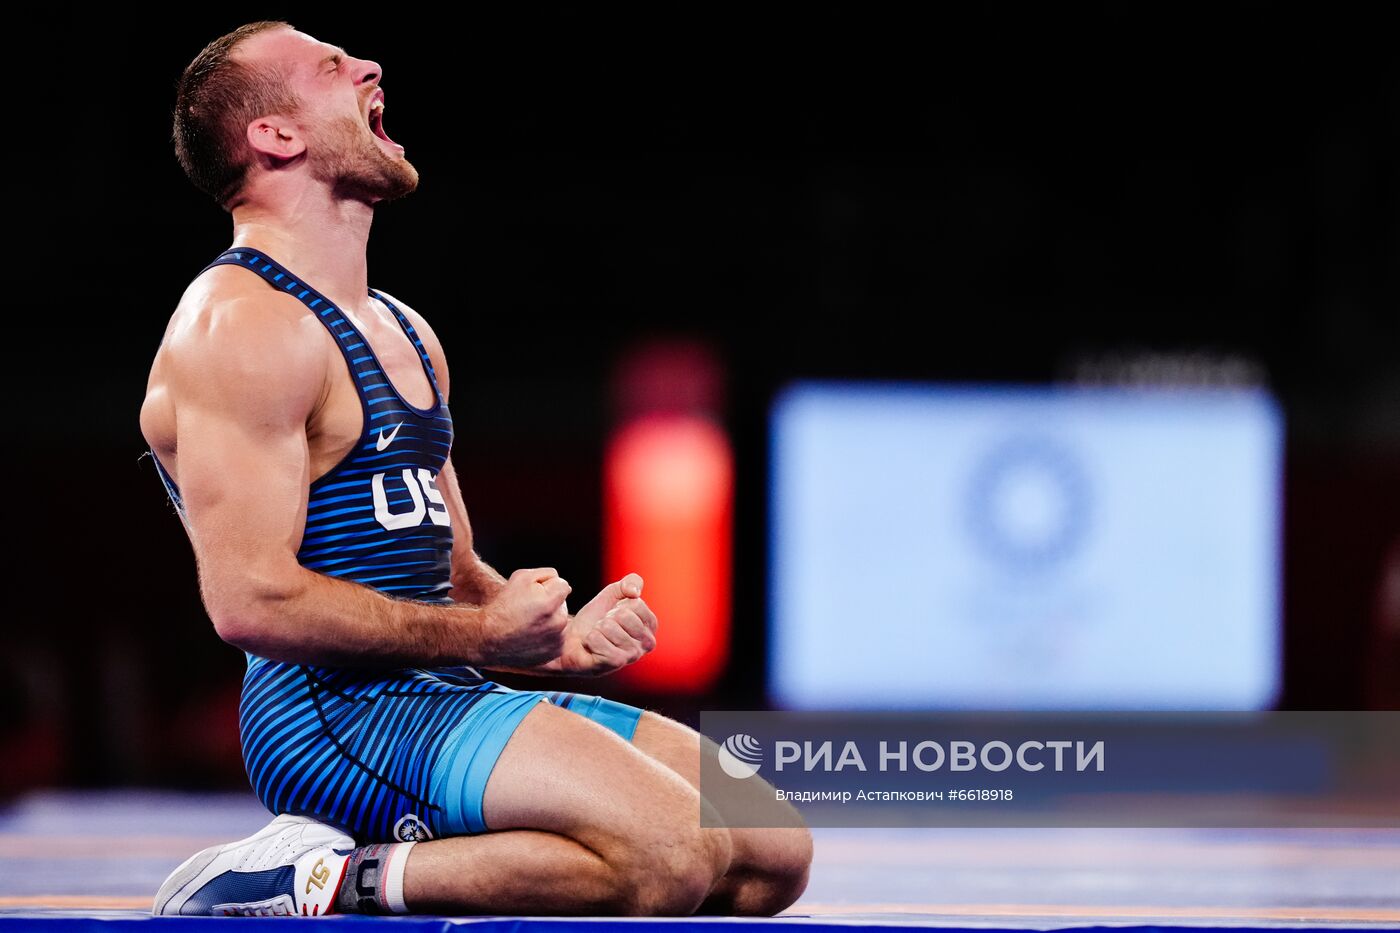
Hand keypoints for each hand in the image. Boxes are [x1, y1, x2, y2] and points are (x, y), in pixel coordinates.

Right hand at [477, 567, 570, 667]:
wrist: (489, 638)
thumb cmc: (503, 606)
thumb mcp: (520, 577)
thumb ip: (546, 574)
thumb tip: (559, 579)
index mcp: (550, 603)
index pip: (564, 585)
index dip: (549, 586)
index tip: (535, 594)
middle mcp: (558, 622)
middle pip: (563, 604)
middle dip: (550, 604)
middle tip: (529, 611)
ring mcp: (557, 640)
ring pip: (561, 621)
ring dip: (551, 620)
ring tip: (529, 624)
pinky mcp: (555, 652)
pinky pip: (558, 637)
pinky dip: (548, 636)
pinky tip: (532, 636)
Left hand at [543, 572, 658, 676]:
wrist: (574, 637)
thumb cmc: (596, 618)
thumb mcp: (613, 593)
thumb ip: (630, 583)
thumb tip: (635, 592)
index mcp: (650, 625)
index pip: (636, 605)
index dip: (618, 605)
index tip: (613, 614)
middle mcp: (647, 643)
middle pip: (624, 616)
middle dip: (607, 617)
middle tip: (603, 627)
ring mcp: (632, 655)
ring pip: (609, 627)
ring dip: (597, 629)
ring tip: (598, 637)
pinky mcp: (615, 664)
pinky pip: (598, 640)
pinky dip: (590, 639)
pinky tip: (592, 647)